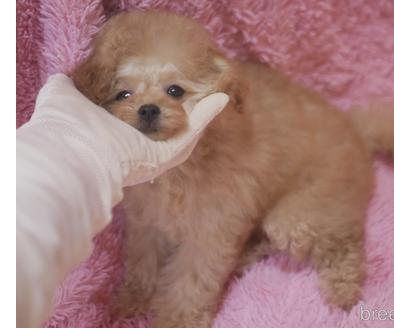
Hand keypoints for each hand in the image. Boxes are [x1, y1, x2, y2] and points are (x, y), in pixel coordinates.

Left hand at [30, 74, 228, 186]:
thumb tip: (65, 77)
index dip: (150, 111)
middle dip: (180, 118)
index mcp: (113, 140)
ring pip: (183, 135)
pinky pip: (189, 135)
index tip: (158, 96)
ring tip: (217, 99)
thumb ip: (67, 86)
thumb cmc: (62, 129)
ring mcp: (151, 155)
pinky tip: (219, 100)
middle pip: (166, 134)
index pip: (138, 126)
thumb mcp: (62, 98)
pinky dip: (206, 117)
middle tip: (194, 102)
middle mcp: (134, 151)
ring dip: (201, 116)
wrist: (67, 155)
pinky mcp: (164, 157)